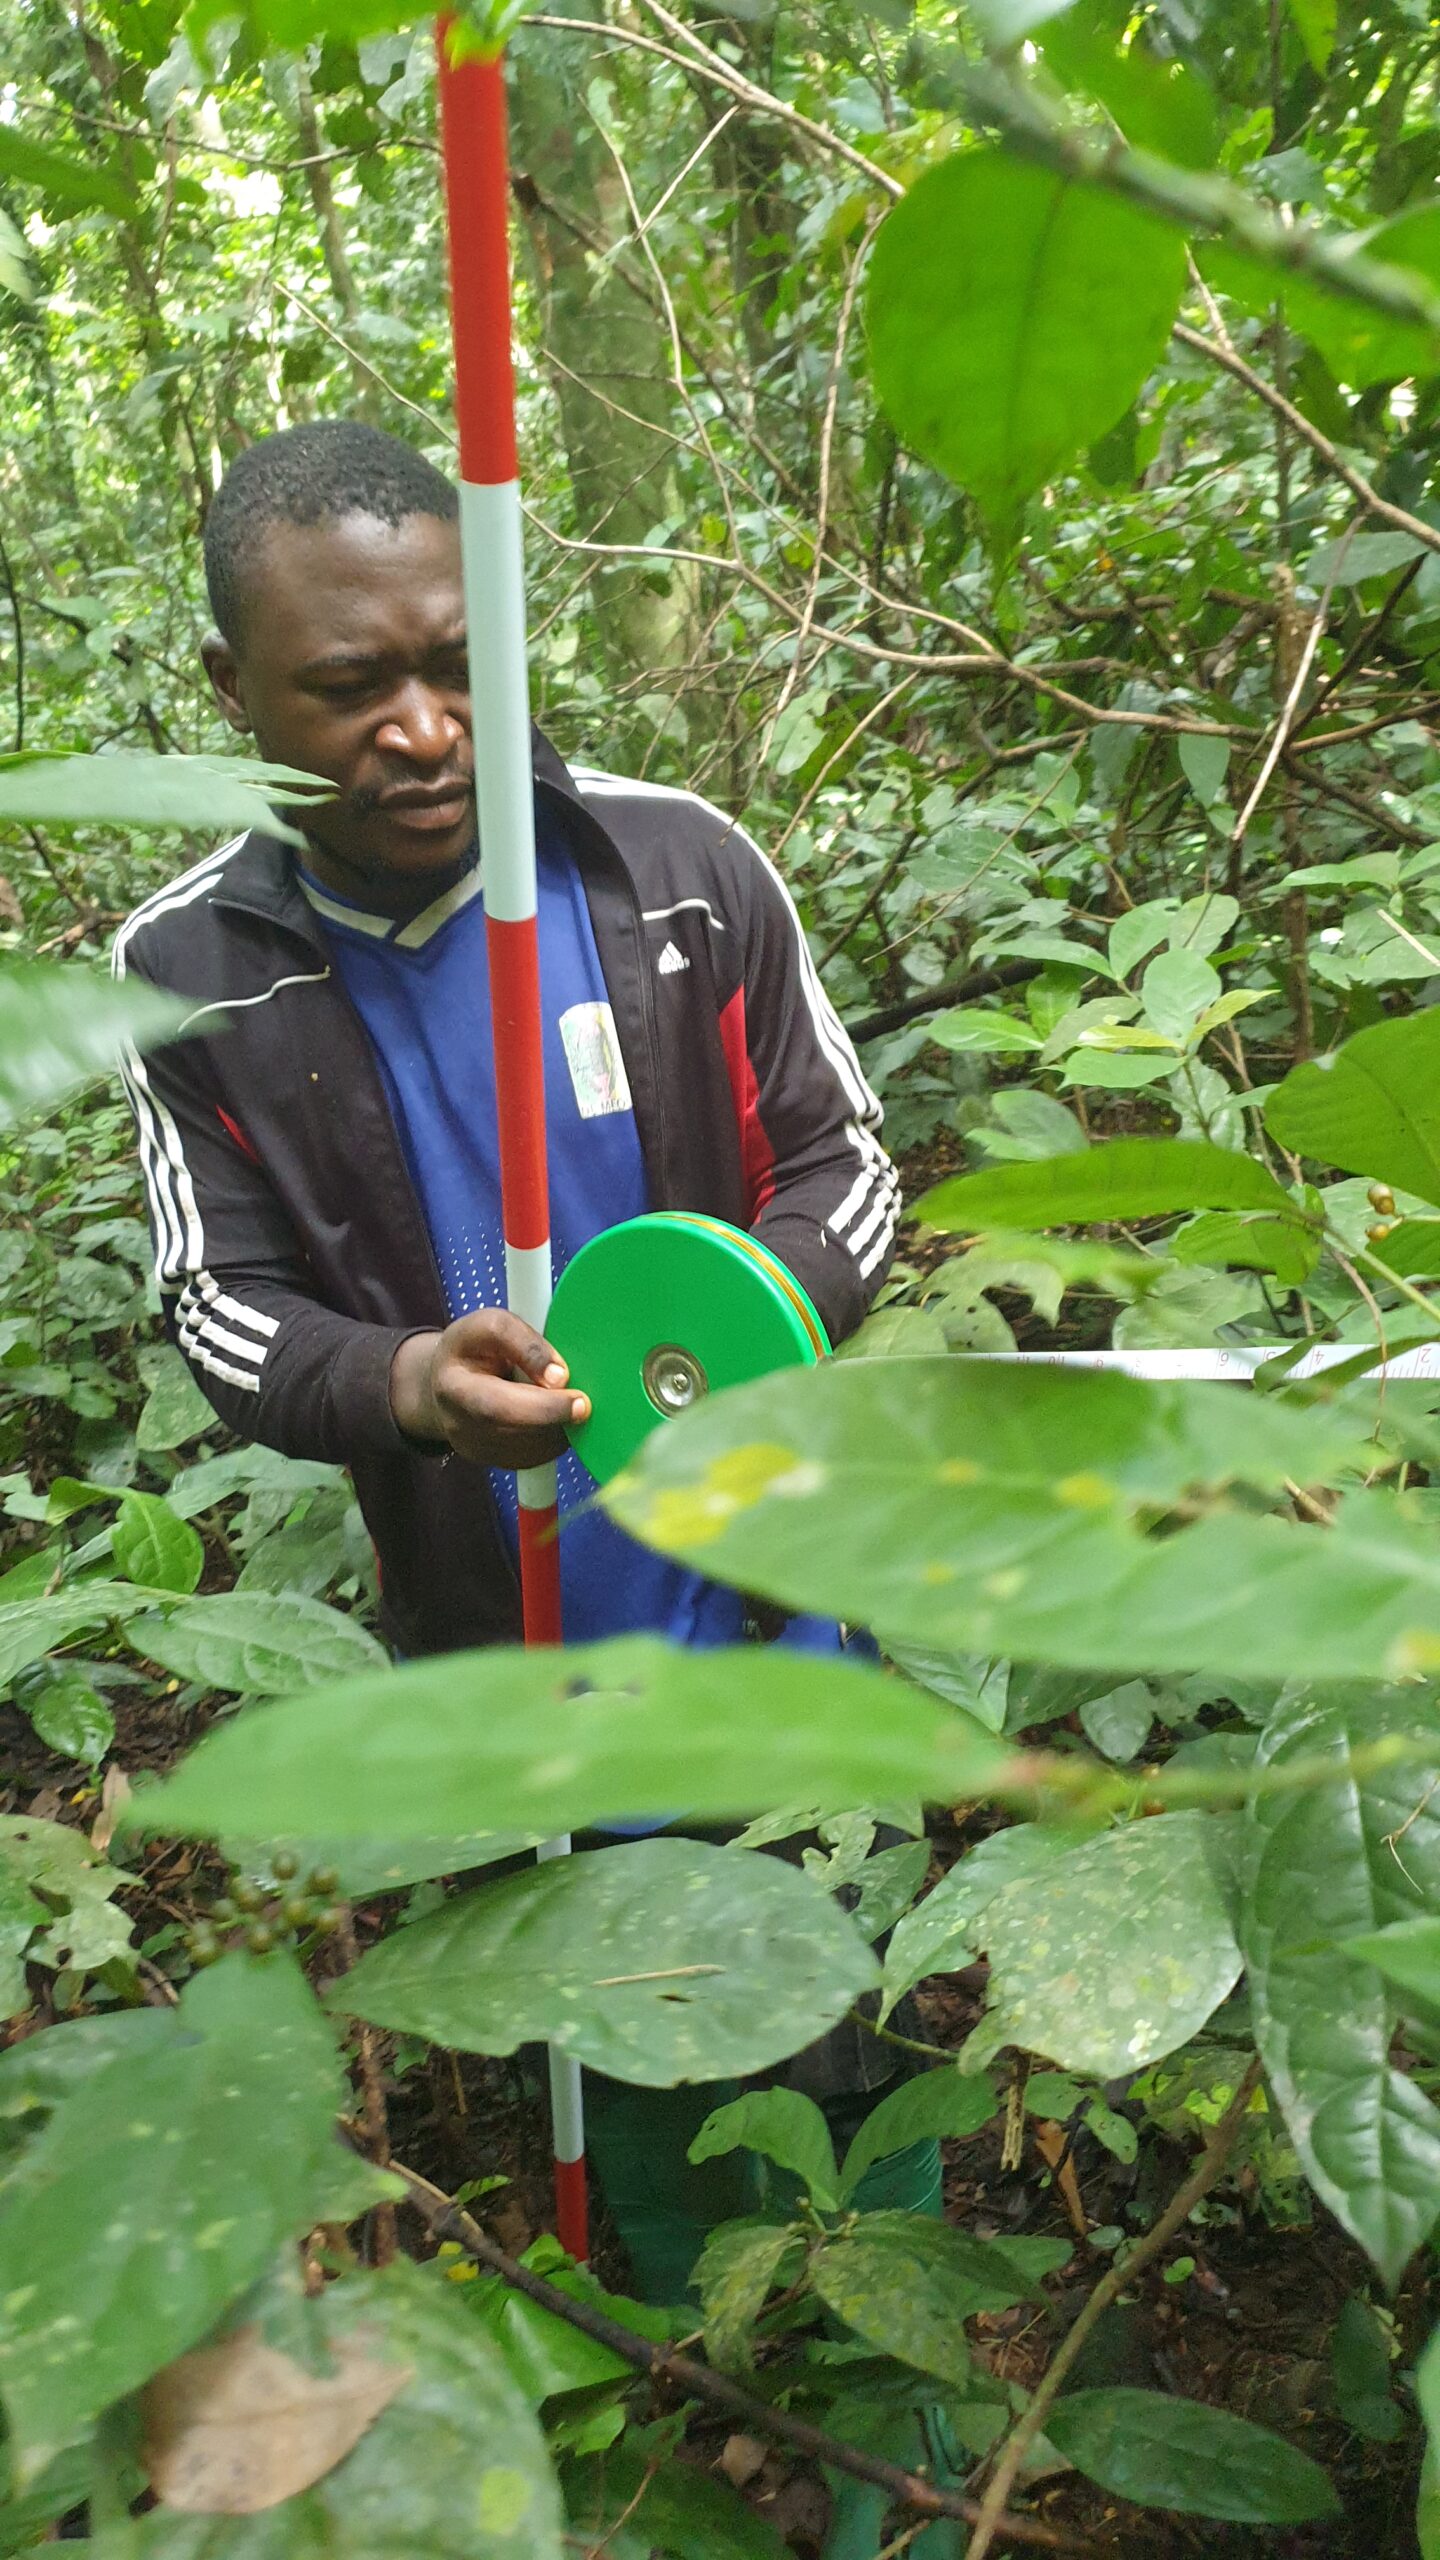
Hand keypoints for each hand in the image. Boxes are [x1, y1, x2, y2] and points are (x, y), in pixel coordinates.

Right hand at [389, 1310, 589, 1466]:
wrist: (447, 1383)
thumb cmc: (471, 1349)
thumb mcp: (489, 1326)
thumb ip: (524, 1343)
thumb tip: (560, 1376)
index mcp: (454, 1388)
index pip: (496, 1407)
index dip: (541, 1408)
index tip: (578, 1401)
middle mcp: (461, 1427)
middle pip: (517, 1432)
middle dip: (556, 1418)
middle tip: (584, 1404)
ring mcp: (478, 1451)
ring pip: (533, 1448)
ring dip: (558, 1425)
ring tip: (557, 1397)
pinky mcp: (498, 1462)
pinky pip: (538, 1456)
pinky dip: (553, 1435)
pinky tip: (549, 1412)